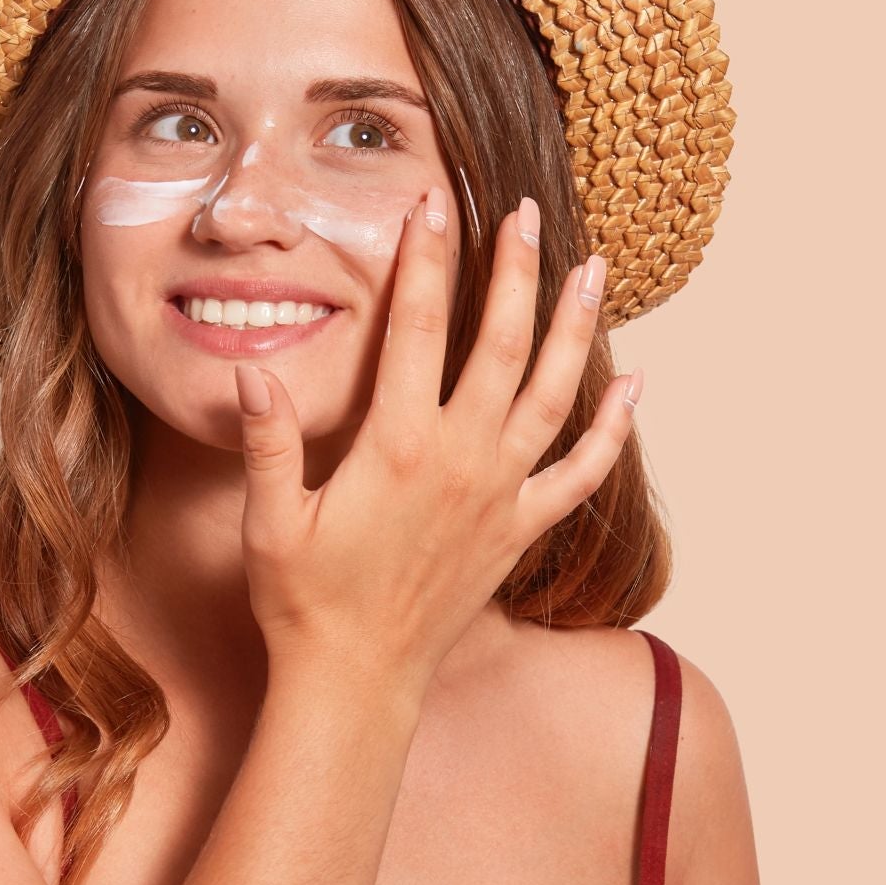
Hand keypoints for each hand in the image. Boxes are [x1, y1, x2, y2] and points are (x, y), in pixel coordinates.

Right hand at [232, 188, 641, 694]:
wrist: (358, 681)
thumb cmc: (305, 602)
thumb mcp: (271, 522)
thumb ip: (269, 443)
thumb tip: (250, 372)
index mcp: (398, 445)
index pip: (417, 328)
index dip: (427, 260)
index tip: (434, 203)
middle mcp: (462, 460)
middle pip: (502, 344)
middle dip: (514, 270)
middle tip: (523, 211)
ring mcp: (501, 495)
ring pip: (554, 394)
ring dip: (576, 328)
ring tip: (592, 267)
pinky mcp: (521, 531)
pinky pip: (582, 473)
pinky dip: (613, 429)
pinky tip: (635, 386)